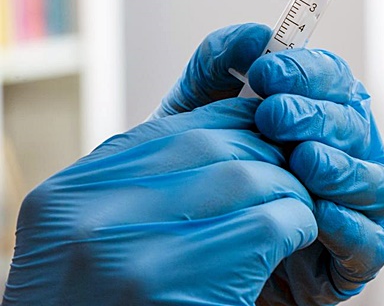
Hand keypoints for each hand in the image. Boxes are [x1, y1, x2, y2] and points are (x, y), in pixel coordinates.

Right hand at [2, 98, 316, 305]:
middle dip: (262, 157)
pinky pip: (269, 222)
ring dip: (286, 189)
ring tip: (294, 209)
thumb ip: (143, 188)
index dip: (230, 128)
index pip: (169, 130)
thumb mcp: (103, 241)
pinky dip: (296, 222)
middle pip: (208, 147)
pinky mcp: (177, 283)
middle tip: (287, 179)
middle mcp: (87, 215)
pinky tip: (296, 237)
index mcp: (65, 199)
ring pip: (246, 177)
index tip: (261, 142)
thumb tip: (220, 122)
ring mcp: (128, 249)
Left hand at [151, 23, 383, 304]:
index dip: (306, 71)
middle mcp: (349, 152)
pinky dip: (349, 224)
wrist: (192, 255)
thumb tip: (252, 35)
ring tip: (302, 161)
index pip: (332, 78)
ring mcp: (359, 204)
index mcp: (320, 113)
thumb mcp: (194, 120)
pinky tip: (318, 214)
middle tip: (274, 116)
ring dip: (341, 166)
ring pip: (375, 178)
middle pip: (355, 122)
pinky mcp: (358, 256)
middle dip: (317, 115)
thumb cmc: (204, 180)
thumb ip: (216, 69)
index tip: (264, 72)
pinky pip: (371, 240)